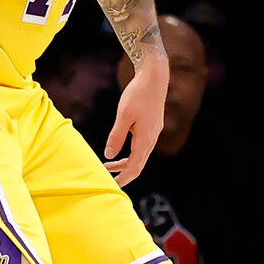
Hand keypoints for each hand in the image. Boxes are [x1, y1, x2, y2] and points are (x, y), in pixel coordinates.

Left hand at [104, 59, 168, 185]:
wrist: (154, 77)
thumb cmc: (138, 94)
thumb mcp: (124, 116)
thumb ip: (116, 136)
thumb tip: (109, 155)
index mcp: (146, 138)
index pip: (135, 166)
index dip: (124, 177)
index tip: (113, 186)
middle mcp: (152, 138)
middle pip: (139, 163)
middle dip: (124, 173)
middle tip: (109, 180)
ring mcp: (153, 132)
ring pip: (140, 155)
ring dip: (125, 163)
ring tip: (108, 165)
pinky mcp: (152, 126)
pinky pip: (141, 146)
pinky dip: (130, 152)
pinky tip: (119, 150)